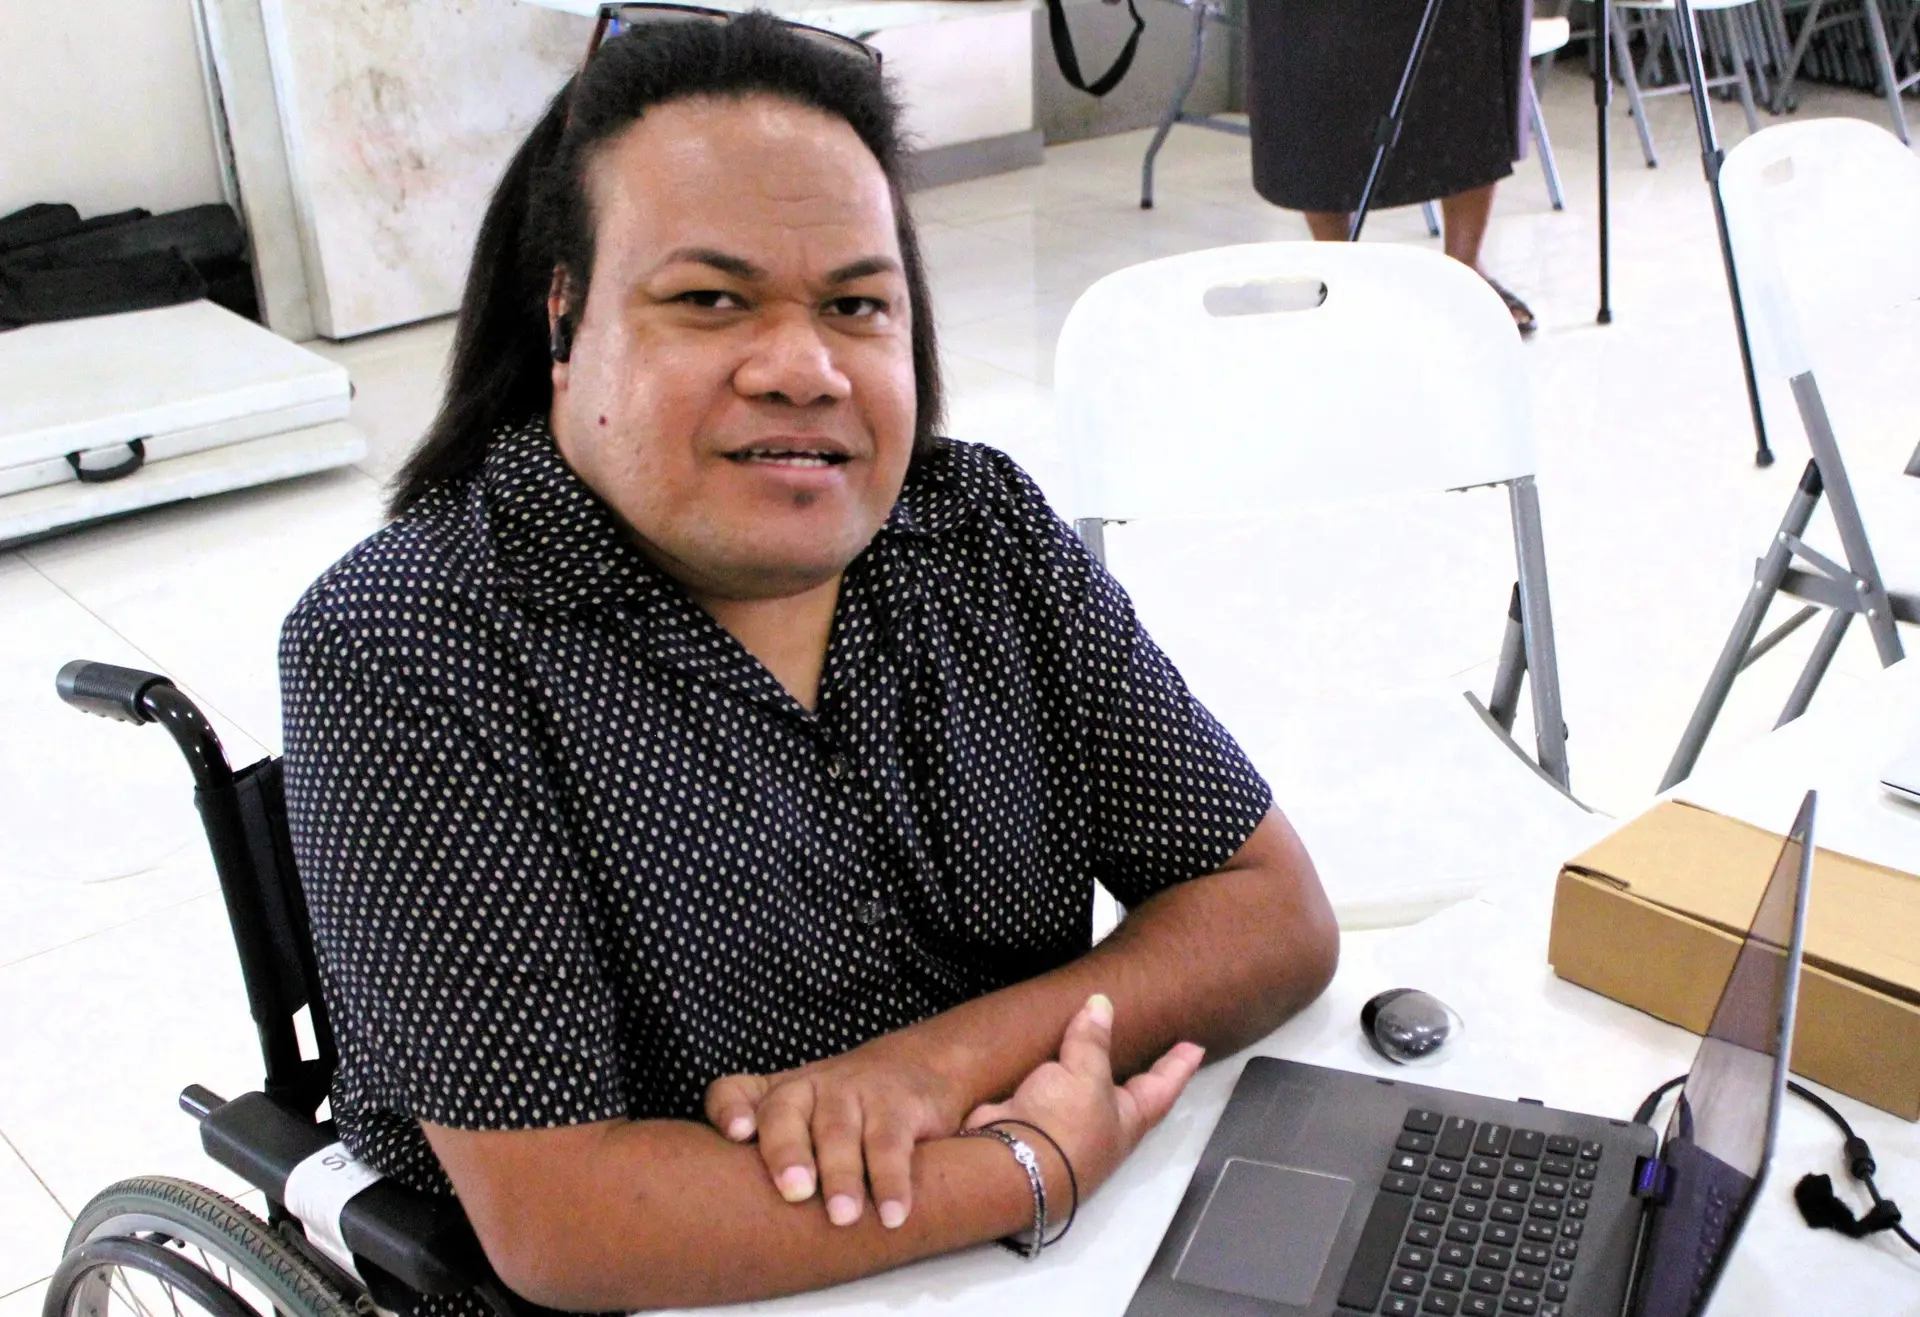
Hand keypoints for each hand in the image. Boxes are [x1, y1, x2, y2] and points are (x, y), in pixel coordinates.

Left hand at [704, 1036, 966, 1230]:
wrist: (915, 1068)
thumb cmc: (841, 1113)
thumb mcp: (800, 1123)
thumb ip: (766, 1158)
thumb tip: (728, 1223)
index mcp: (775, 1095)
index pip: (734, 1092)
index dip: (730, 1110)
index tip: (737, 1133)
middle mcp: (808, 1088)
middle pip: (785, 1114)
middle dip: (787, 1153)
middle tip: (794, 1192)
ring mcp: (854, 1092)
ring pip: (840, 1132)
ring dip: (841, 1175)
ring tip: (843, 1216)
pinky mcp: (900, 1103)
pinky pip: (892, 1144)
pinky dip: (892, 1182)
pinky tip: (891, 1214)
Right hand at [964, 994, 1202, 1203]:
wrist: (1007, 1163)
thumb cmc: (1064, 1124)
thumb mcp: (1086, 1077)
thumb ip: (1092, 1042)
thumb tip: (1101, 1004)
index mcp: (1126, 1122)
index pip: (1161, 1089)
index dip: (1177, 1068)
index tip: (1196, 1048)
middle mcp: (1098, 1129)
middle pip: (1122, 1095)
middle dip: (1130, 1072)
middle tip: (1142, 1041)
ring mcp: (1061, 1128)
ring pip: (1078, 1091)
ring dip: (1081, 1068)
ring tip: (1086, 1036)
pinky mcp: (1026, 1121)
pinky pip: (1040, 1088)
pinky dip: (1041, 1068)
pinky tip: (1037, 1051)